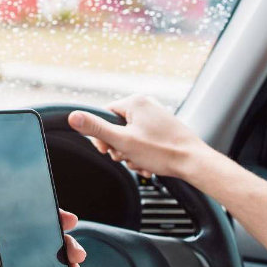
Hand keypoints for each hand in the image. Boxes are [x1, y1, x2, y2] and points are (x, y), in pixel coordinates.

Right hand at [67, 94, 214, 179]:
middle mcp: (146, 105)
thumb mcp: (123, 141)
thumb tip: (73, 116)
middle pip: (117, 127)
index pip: (104, 114)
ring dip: (130, 153)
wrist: (193, 163)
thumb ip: (96, 129)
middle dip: (118, 147)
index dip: (102, 135)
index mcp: (136, 101)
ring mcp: (156, 116)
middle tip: (126, 157)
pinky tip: (147, 164)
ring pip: (130, 137)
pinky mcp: (163, 129)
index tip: (107, 149)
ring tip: (140, 162)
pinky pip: (143, 140)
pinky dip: (142, 154)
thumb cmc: (162, 151)